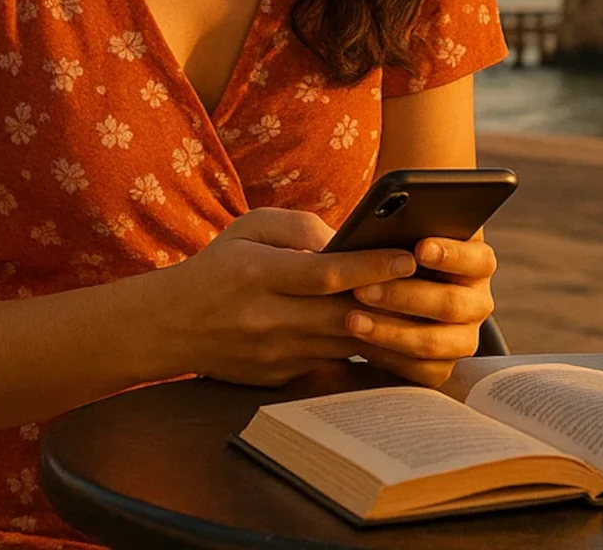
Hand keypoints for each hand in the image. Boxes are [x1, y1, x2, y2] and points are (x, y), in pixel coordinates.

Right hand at [156, 208, 417, 386]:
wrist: (169, 327)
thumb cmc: (217, 268)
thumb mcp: (250, 228)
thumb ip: (300, 226)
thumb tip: (348, 239)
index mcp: (259, 275)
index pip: (325, 274)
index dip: (371, 265)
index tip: (408, 256)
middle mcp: (268, 319)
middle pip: (344, 314)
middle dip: (392, 300)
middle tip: (434, 284)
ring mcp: (275, 355)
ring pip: (345, 343)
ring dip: (386, 328)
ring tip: (423, 307)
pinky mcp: (280, 377)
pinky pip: (332, 360)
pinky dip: (361, 346)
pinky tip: (389, 331)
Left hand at [347, 236, 496, 387]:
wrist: (385, 293)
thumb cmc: (392, 250)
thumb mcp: (399, 231)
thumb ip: (400, 222)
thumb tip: (383, 210)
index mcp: (477, 262)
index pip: (478, 259)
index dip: (451, 254)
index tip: (419, 248)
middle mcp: (478, 301)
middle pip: (451, 303)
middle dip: (403, 296)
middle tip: (361, 288)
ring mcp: (464, 337)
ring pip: (435, 341)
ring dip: (391, 331)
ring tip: (352, 319)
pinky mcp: (444, 366)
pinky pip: (423, 370)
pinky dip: (390, 357)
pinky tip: (360, 345)